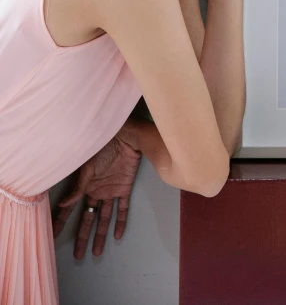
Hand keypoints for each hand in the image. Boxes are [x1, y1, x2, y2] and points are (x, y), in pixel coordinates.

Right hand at [52, 127, 141, 258]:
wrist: (125, 137)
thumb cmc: (102, 146)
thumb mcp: (87, 167)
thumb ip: (78, 187)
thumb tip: (63, 204)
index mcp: (85, 185)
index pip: (71, 207)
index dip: (62, 221)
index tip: (53, 234)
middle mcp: (96, 190)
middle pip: (88, 218)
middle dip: (83, 236)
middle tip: (78, 255)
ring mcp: (111, 190)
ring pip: (105, 217)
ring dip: (101, 234)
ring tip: (96, 253)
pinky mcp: (125, 188)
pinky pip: (123, 208)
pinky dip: (121, 222)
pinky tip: (118, 236)